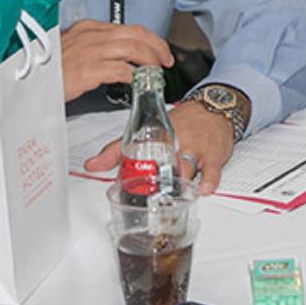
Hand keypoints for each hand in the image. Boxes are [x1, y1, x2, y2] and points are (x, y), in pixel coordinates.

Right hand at [57, 19, 172, 102]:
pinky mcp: (88, 70)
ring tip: (156, 72)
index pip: (128, 28)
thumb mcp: (72, 49)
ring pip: (133, 49)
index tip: (158, 49)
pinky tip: (138, 82)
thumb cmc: (48, 70)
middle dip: (157, 47)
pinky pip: (121, 69)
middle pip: (136, 35)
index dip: (149, 38)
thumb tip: (118, 57)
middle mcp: (91, 35)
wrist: (27, 82)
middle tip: (166, 60)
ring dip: (150, 60)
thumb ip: (94, 48)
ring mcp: (90, 51)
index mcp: (88, 28)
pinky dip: (135, 75)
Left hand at [84, 99, 236, 193]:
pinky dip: (208, 180)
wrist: (212, 107)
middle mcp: (177, 142)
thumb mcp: (147, 131)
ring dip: (181, 183)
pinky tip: (203, 189)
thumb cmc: (181, 122)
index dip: (128, 168)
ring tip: (173, 197)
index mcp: (157, 138)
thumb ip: (118, 150)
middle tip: (150, 196)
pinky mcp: (214, 155)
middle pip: (166, 164)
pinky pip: (212, 169)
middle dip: (158, 181)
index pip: (138, 152)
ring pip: (188, 168)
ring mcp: (196, 149)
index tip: (122, 184)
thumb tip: (92, 165)